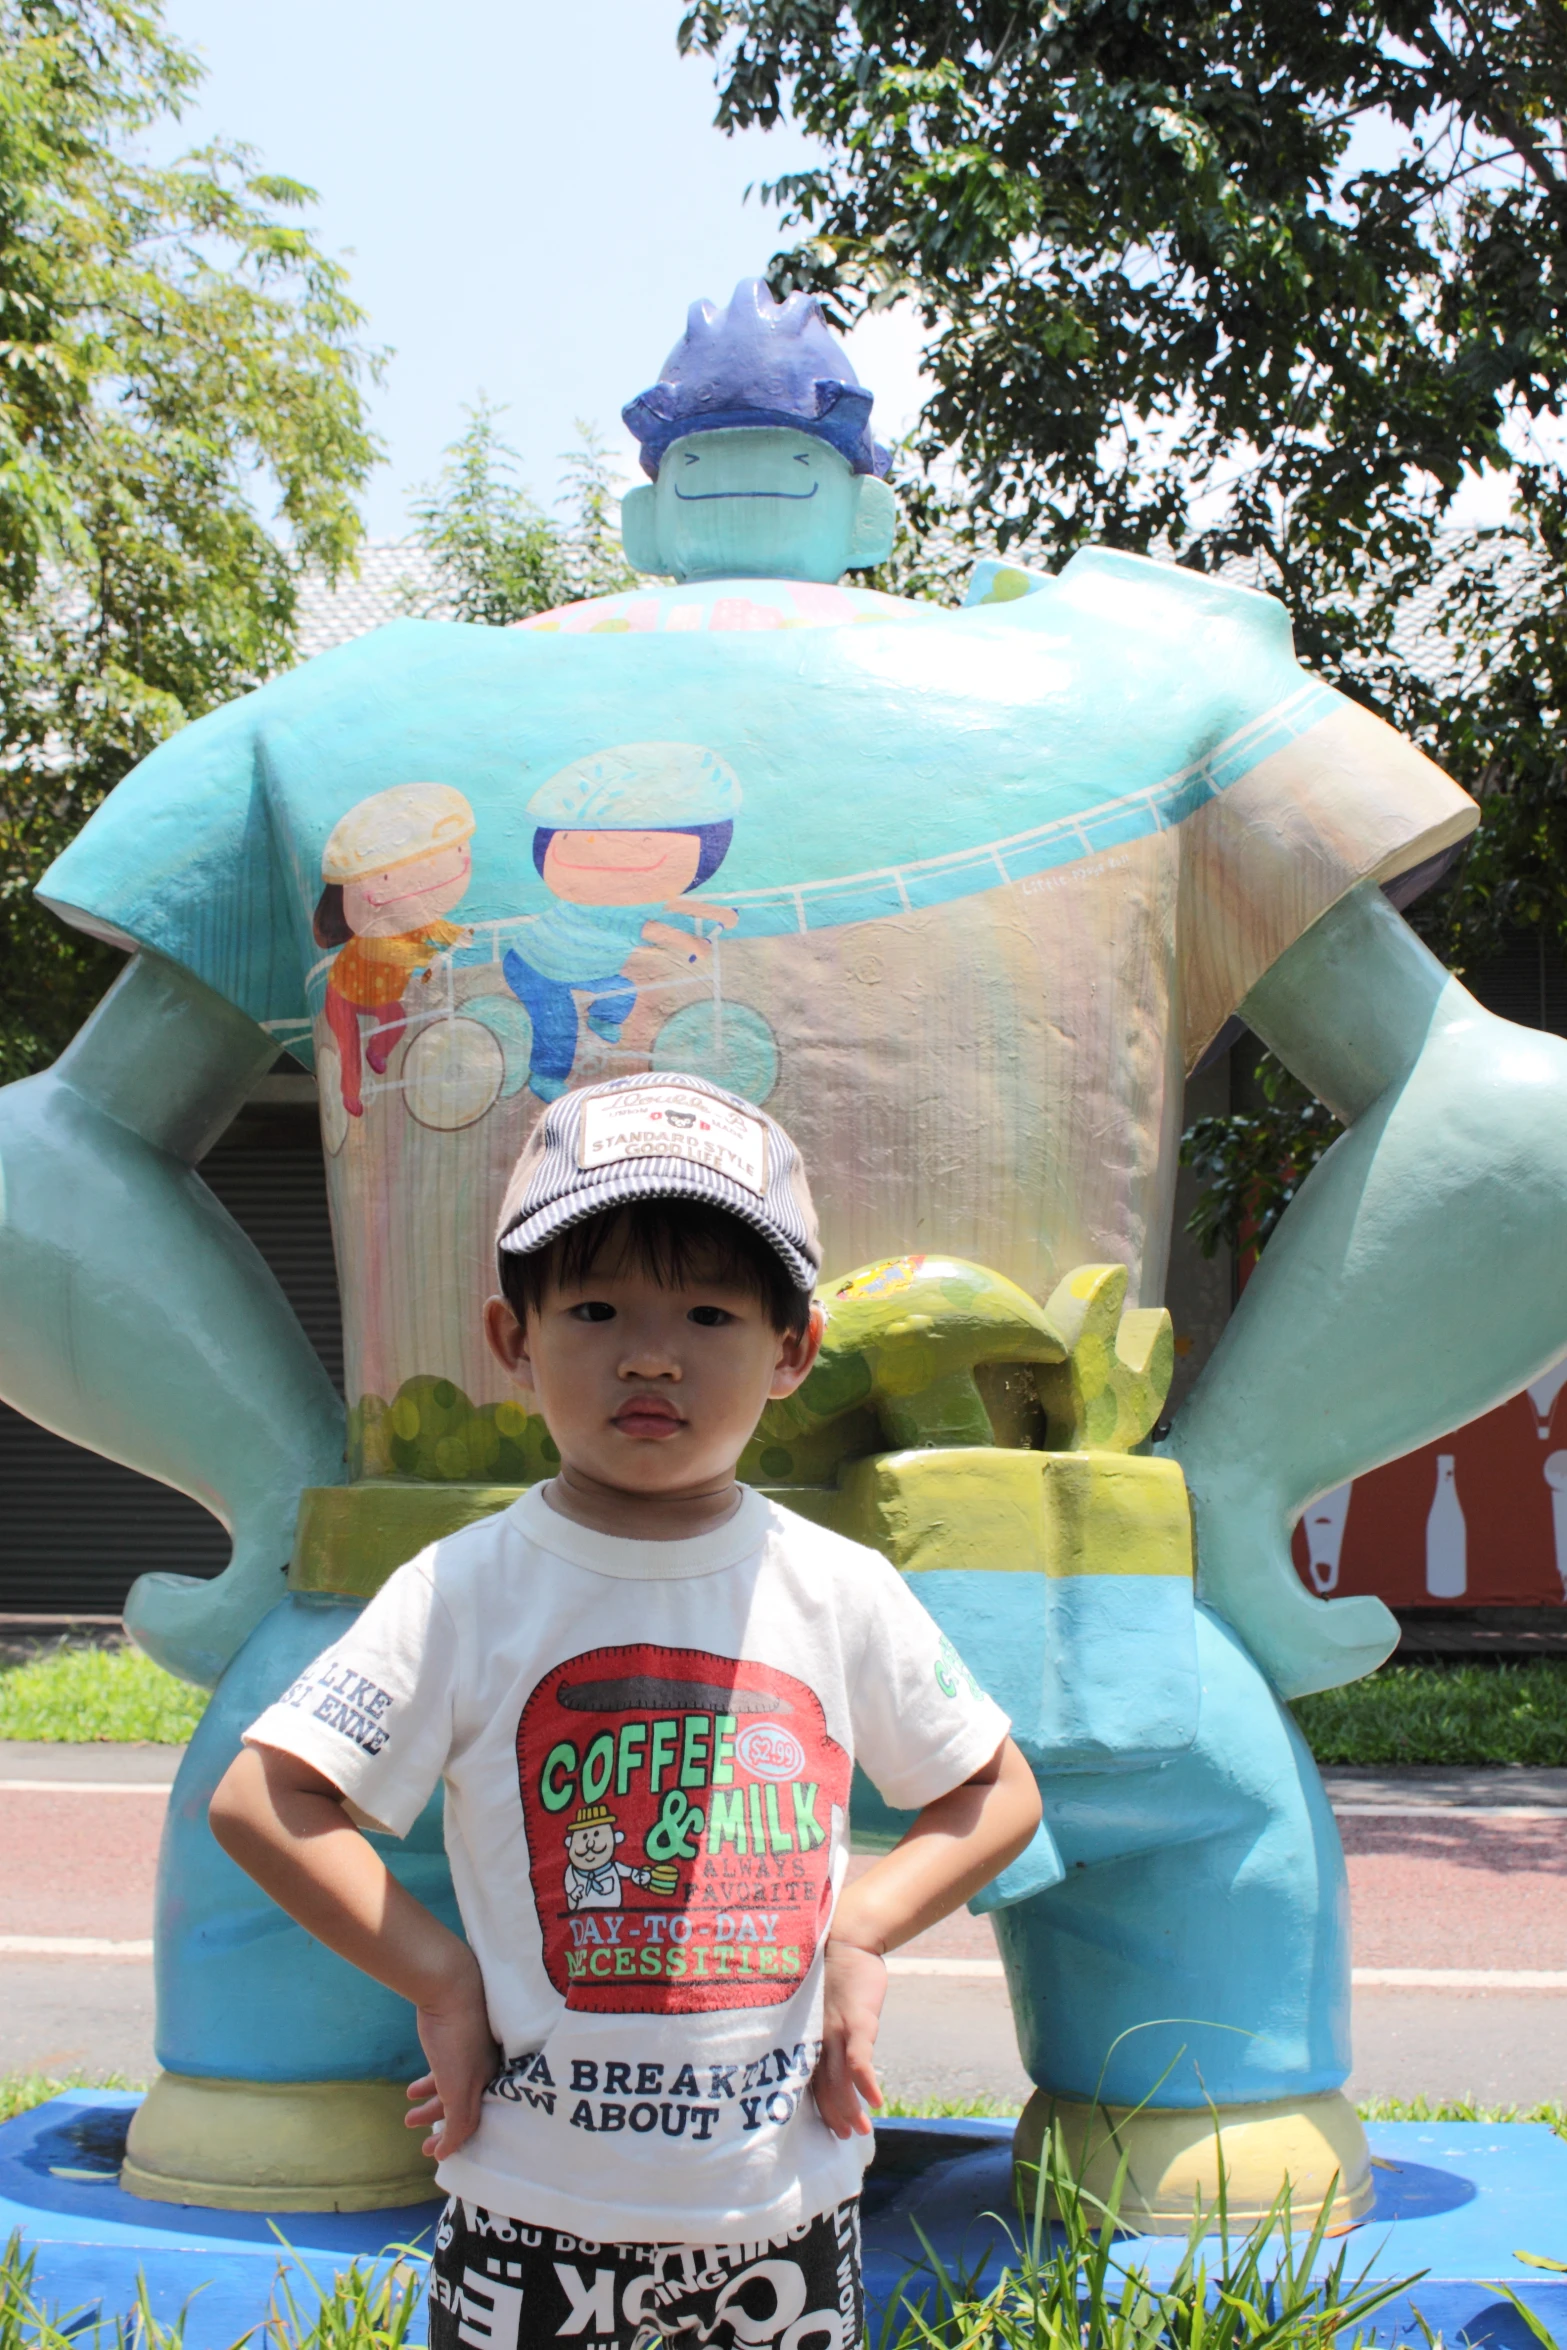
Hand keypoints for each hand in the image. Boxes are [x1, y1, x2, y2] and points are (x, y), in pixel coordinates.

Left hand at [407, 1959, 499, 2158]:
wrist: (448, 1988)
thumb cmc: (458, 2039)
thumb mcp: (458, 2086)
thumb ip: (458, 2121)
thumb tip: (446, 2154)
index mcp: (489, 2082)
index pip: (475, 2122)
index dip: (455, 2141)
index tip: (435, 2155)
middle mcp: (482, 2072)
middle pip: (462, 2109)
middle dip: (440, 2129)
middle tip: (421, 2146)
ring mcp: (467, 2056)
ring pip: (448, 2091)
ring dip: (429, 2108)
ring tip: (407, 2119)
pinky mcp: (451, 2042)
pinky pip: (440, 2073)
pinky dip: (427, 2086)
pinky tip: (411, 2090)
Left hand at [812, 1938, 886, 2139]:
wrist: (845, 1937)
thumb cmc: (829, 1974)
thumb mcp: (818, 2004)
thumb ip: (818, 2030)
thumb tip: (818, 2055)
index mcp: (805, 2036)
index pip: (805, 2079)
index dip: (813, 2105)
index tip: (821, 2127)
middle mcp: (816, 2038)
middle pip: (821, 2085)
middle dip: (833, 2115)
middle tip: (842, 2138)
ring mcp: (836, 2031)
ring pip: (839, 2079)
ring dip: (849, 2108)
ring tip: (858, 2131)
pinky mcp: (858, 2020)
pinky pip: (859, 2057)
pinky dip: (865, 2081)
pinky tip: (875, 2101)